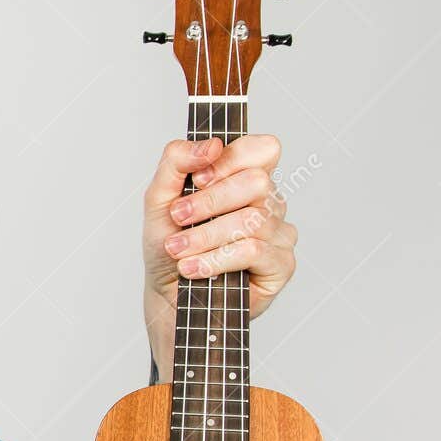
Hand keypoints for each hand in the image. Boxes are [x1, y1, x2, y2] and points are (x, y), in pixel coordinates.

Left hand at [142, 135, 296, 372]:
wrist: (166, 295)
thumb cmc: (169, 246)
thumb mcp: (159, 198)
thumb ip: (176, 161)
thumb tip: (211, 146)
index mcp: (246, 179)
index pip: (263, 149)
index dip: (232, 159)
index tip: (198, 177)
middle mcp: (269, 203)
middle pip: (257, 183)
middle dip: (209, 201)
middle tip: (178, 217)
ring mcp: (279, 233)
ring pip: (253, 219)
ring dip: (206, 235)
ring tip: (178, 250)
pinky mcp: (280, 265)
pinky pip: (255, 251)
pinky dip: (217, 258)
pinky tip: (193, 268)